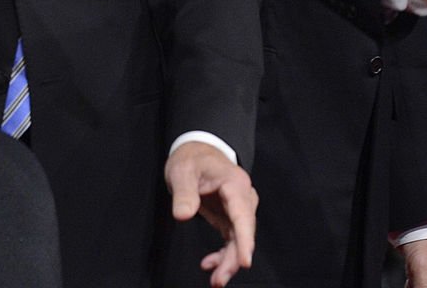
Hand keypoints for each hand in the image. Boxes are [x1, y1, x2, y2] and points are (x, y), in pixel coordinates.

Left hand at [165, 141, 256, 286]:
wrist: (196, 151)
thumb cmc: (191, 159)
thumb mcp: (182, 172)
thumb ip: (184, 194)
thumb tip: (183, 215)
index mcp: (234, 183)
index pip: (242, 214)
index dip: (244, 240)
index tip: (245, 261)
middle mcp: (243, 196)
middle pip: (244, 231)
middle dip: (234, 258)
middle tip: (218, 279)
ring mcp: (239, 207)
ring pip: (240, 239)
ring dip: (229, 261)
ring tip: (215, 279)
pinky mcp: (231, 216)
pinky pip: (233, 239)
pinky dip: (224, 254)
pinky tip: (211, 263)